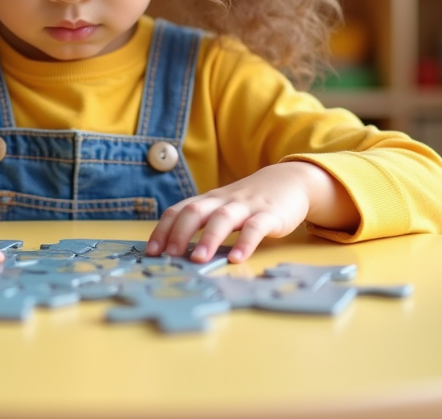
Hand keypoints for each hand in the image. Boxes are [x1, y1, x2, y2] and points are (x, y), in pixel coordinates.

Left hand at [145, 162, 353, 263]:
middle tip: (169, 255)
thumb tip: (175, 251)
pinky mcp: (270, 214)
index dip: (163, 229)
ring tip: (198, 260)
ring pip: (223, 218)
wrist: (290, 181)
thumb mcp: (223, 207)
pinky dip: (245, 243)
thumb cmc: (249, 201)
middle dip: (179, 233)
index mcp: (208, 200)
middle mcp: (223, 201)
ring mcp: (246, 206)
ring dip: (209, 239)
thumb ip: (204, 223)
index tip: (151, 251)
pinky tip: (237, 259)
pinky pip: (255, 227)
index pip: (179, 210)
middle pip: (195, 211)